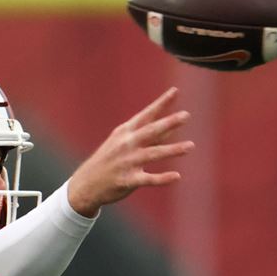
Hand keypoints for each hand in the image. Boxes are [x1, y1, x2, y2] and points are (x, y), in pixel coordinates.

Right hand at [67, 87, 193, 216]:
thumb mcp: (123, 143)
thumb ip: (149, 136)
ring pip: (153, 153)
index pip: (146, 115)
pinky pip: (148, 179)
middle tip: (185, 115)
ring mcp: (127, 162)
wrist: (86, 184)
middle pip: (150, 131)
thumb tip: (173, 127)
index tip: (175, 91)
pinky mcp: (127, 180)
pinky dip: (162, 178)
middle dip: (168, 122)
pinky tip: (177, 176)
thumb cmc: (109, 161)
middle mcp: (127, 144)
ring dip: (172, 149)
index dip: (161, 103)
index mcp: (125, 132)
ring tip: (191, 146)